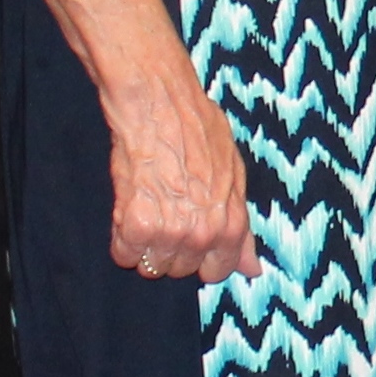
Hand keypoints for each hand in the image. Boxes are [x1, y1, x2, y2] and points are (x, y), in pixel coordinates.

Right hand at [105, 63, 257, 283]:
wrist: (160, 105)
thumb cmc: (198, 130)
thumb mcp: (234, 175)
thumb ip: (241, 227)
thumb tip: (252, 269)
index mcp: (231, 225)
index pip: (217, 271)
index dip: (202, 256)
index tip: (193, 238)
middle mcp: (202, 236)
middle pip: (180, 269)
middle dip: (173, 247)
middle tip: (168, 209)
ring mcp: (169, 235)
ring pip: (151, 265)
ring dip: (146, 243)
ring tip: (149, 205)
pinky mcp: (136, 227)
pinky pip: (123, 254)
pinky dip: (122, 236)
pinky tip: (131, 206)